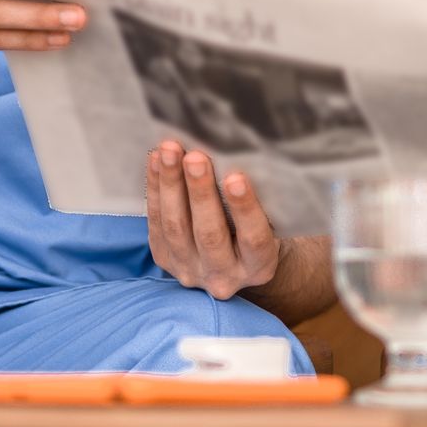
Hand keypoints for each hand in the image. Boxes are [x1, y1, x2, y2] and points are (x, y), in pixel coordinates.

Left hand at [145, 140, 287, 298]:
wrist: (237, 260)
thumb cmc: (259, 228)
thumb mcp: (271, 222)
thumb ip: (260, 202)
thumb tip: (239, 156)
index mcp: (258, 266)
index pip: (253, 238)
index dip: (244, 208)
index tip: (236, 177)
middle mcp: (223, 276)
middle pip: (208, 233)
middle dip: (200, 191)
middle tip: (196, 157)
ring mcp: (190, 270)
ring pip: (175, 227)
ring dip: (171, 185)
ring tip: (170, 151)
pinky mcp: (165, 259)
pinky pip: (156, 222)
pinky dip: (155, 188)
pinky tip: (157, 160)